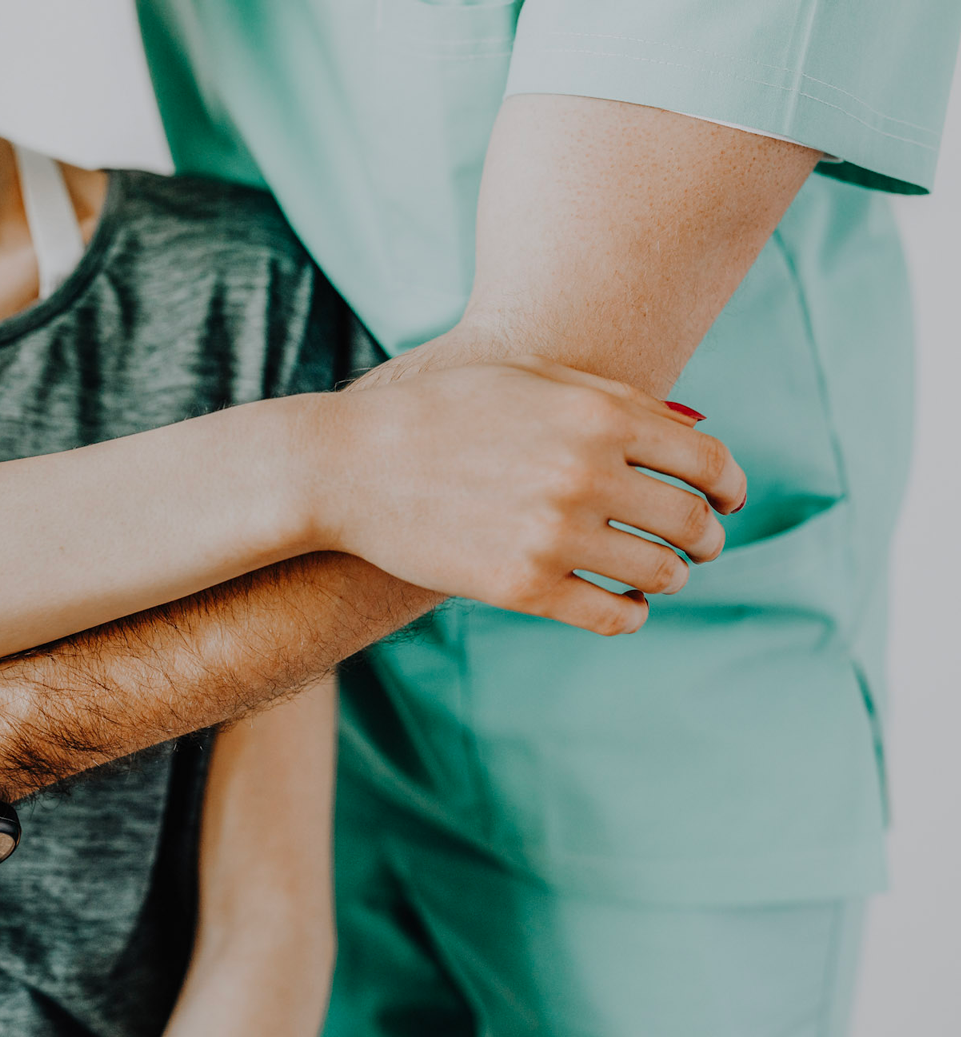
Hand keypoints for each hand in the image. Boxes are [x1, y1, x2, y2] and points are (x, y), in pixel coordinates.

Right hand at [308, 356, 745, 635]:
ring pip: (660, 574)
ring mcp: (553, 534)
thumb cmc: (441, 412)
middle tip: (697, 544)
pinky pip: (613, 615)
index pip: (708, 462)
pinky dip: (631, 613)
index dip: (729, 486)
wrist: (348, 465)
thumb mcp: (530, 380)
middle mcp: (585, 474)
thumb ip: (614, 400)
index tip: (726, 501)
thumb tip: (694, 438)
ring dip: (670, 576)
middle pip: (691, 521)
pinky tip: (621, 603)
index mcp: (598, 415)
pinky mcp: (522, 587)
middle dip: (706, 536)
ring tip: (657, 573)